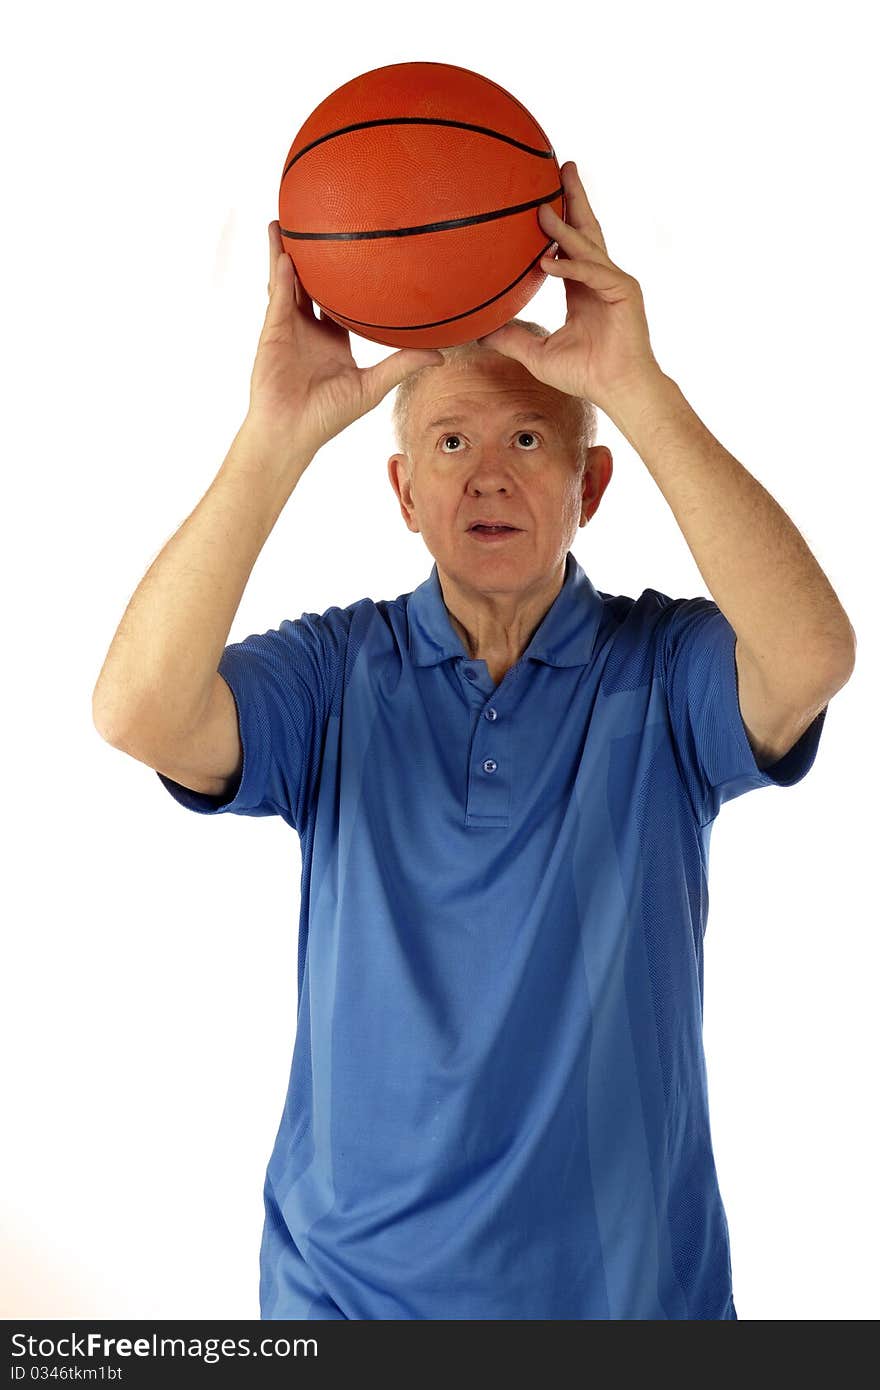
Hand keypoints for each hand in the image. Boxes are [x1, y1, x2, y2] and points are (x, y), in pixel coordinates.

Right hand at [246, 221, 442, 459]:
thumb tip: (442, 355)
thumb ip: (403, 365)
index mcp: (331, 338)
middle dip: (309, 254)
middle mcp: (308, 328)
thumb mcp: (373, 385)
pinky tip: (285, 257)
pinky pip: (277, 300)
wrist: (293, 433)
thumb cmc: (328, 415)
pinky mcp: (272, 334)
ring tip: (281, 221)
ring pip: (285, 283)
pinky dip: (281, 279)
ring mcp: (287, 328)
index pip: (339, 300)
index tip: (358, 250)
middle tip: (317, 221)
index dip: (346, 276)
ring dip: (281, 253)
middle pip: (308, 282)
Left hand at [477, 162, 663, 414]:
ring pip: (587, 245)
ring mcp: (614, 281)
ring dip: (564, 226)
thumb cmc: (584, 375)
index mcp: (583, 286)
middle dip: (574, 196)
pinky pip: (591, 272)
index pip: (570, 244)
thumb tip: (478, 334)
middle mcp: (600, 277)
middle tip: (561, 165)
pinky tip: (546, 261)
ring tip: (542, 207)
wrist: (617, 390)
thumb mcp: (537, 354)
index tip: (541, 196)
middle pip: (586, 228)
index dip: (558, 220)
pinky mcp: (624, 292)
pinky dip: (569, 266)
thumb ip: (511, 339)